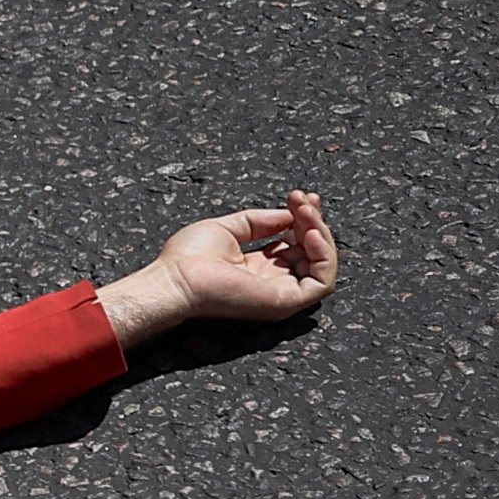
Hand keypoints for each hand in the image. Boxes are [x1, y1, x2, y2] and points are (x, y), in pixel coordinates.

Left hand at [94, 190, 340, 344]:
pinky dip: (324, 256)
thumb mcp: (229, 228)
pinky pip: (322, 283)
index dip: (303, 219)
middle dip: (313, 221)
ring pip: (321, 266)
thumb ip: (261, 221)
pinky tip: (309, 233)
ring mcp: (281, 294)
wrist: (174, 278)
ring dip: (320, 234)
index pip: (296, 244)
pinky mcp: (285, 303)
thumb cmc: (187, 258)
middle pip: (311, 252)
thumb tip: (289, 214)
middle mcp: (273, 282)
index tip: (301, 196)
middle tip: (302, 199)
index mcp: (259, 268)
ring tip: (305, 212)